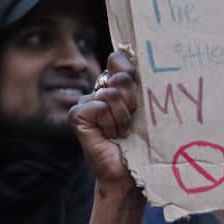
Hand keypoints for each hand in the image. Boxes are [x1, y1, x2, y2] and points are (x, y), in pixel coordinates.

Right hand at [70, 49, 138, 193]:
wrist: (130, 171)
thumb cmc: (142, 141)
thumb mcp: (146, 108)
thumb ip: (138, 82)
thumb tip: (127, 52)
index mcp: (115, 85)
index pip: (119, 59)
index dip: (130, 73)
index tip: (137, 97)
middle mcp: (99, 91)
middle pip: (120, 76)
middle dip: (132, 101)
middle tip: (132, 120)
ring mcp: (86, 103)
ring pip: (110, 94)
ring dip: (123, 117)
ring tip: (122, 131)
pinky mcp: (78, 115)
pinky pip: (98, 107)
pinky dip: (110, 123)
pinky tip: (109, 136)